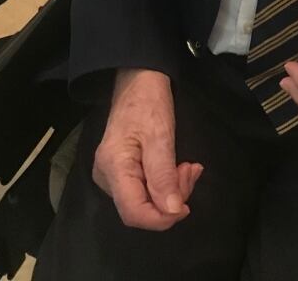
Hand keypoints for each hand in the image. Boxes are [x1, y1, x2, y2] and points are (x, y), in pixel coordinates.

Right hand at [93, 68, 202, 229]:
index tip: (186, 206)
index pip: (133, 212)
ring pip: (144, 200)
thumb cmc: (149, 101)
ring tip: (188, 167)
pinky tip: (178, 167)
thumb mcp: (161, 135)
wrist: (138, 78)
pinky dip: (165, 182)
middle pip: (140, 208)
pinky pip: (144, 188)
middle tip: (191, 172)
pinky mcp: (121, 170)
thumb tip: (171, 211)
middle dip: (170, 199)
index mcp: (113, 167)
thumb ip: (163, 175)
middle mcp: (106, 176)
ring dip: (171, 189)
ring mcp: (112, 174)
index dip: (161, 218)